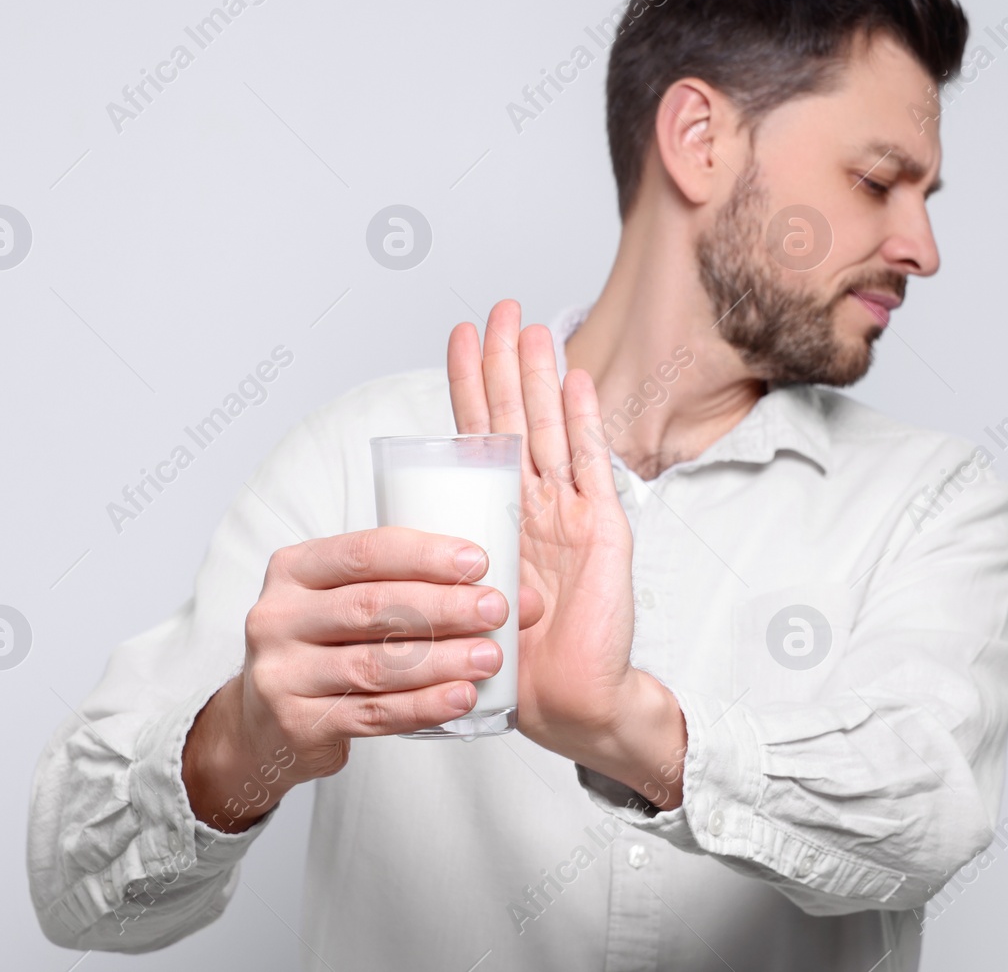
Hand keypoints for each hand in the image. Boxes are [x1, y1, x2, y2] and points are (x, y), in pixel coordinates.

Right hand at [182, 526, 543, 831]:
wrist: (262, 724)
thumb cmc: (326, 648)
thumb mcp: (345, 603)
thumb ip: (410, 589)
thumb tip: (518, 594)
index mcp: (294, 570)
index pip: (364, 552)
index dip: (424, 554)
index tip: (479, 560)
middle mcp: (279, 616)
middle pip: (372, 606)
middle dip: (443, 606)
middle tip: (497, 609)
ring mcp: (282, 672)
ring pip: (375, 664)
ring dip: (441, 659)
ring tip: (491, 657)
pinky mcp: (298, 722)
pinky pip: (373, 713)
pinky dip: (423, 706)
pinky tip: (462, 697)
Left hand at [447, 300, 687, 805]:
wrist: (569, 701)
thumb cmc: (515, 659)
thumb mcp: (464, 596)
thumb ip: (448, 557)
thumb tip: (405, 533)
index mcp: (497, 515)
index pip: (478, 435)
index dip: (469, 384)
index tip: (460, 333)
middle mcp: (534, 504)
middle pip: (515, 417)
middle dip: (506, 361)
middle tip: (501, 307)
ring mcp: (570, 512)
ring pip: (550, 429)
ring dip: (540, 376)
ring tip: (534, 325)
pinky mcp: (602, 530)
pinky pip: (591, 465)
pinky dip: (583, 422)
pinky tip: (576, 381)